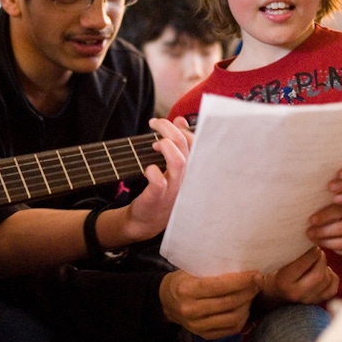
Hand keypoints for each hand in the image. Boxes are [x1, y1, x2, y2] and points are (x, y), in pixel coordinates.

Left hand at [112, 117, 191, 242]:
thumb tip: (180, 120)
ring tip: (154, 144)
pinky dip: (152, 171)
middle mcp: (185, 178)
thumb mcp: (169, 166)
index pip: (196, 142)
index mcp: (190, 169)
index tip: (167, 123)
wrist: (146, 221)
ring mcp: (174, 189)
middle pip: (186, 147)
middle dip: (169, 129)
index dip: (182, 128)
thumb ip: (176, 143)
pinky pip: (159, 182)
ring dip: (165, 147)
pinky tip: (147, 169)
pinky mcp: (158, 198)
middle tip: (154, 123)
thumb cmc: (159, 190)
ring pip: (178, 162)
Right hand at [159, 269, 260, 338]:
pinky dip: (242, 318)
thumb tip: (241, 264)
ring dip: (247, 305)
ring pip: (232, 318)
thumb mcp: (190, 270)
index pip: (219, 286)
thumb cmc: (181, 281)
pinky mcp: (204, 335)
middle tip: (259, 282)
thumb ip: (211, 270)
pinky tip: (245, 307)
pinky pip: (230, 329)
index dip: (241, 281)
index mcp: (187, 290)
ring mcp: (197, 326)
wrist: (166, 303)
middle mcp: (191, 310)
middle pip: (228, 303)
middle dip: (248, 291)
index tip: (255, 274)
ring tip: (252, 294)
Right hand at [259, 246, 338, 304]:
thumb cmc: (272, 271)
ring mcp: (307, 300)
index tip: (312, 244)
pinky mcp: (316, 302)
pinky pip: (332, 288)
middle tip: (317, 250)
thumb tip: (303, 237)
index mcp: (283, 282)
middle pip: (318, 274)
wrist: (272, 293)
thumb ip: (285, 252)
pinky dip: (331, 277)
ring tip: (318, 259)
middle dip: (321, 258)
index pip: (303, 264)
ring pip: (326, 280)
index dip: (311, 252)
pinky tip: (323, 271)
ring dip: (325, 266)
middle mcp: (296, 294)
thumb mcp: (273, 261)